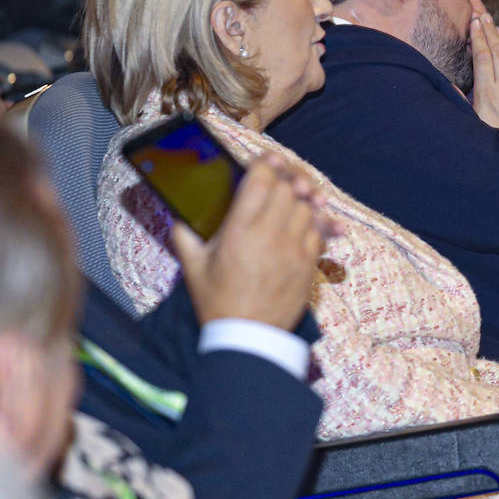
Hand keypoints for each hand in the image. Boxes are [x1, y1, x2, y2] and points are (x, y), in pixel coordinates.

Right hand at [171, 153, 338, 329]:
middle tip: (278, 180)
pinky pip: (319, 230)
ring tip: (291, 200)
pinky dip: (314, 222)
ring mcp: (293, 249)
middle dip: (284, 179)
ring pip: (307, 207)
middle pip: (287, 188)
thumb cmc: (218, 302)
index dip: (266, 164)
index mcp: (239, 231)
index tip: (266, 160)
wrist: (248, 338)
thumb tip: (180, 215)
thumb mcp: (194, 266)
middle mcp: (269, 235)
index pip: (261, 180)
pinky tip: (304, 222)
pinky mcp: (309, 264)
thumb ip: (185, 235)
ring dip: (300, 200)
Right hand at [470, 10, 498, 149]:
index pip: (483, 57)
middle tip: (481, 11)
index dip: (479, 37)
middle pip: (496, 51)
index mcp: (489, 94)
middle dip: (488, 29)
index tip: (474, 20)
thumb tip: (448, 85)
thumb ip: (461, 103)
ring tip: (492, 23)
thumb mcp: (474, 126)